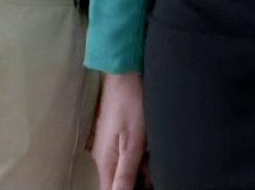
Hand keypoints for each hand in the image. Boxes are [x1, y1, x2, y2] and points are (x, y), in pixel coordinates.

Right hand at [90, 71, 146, 189]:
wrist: (123, 75)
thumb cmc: (129, 106)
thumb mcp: (132, 144)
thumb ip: (125, 174)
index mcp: (105, 162)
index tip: (144, 188)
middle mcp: (103, 157)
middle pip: (118, 183)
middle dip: (136, 184)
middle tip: (151, 175)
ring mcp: (108, 147)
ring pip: (124, 171)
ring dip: (140, 172)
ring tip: (152, 159)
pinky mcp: (114, 138)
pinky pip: (126, 157)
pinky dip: (139, 159)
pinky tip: (150, 151)